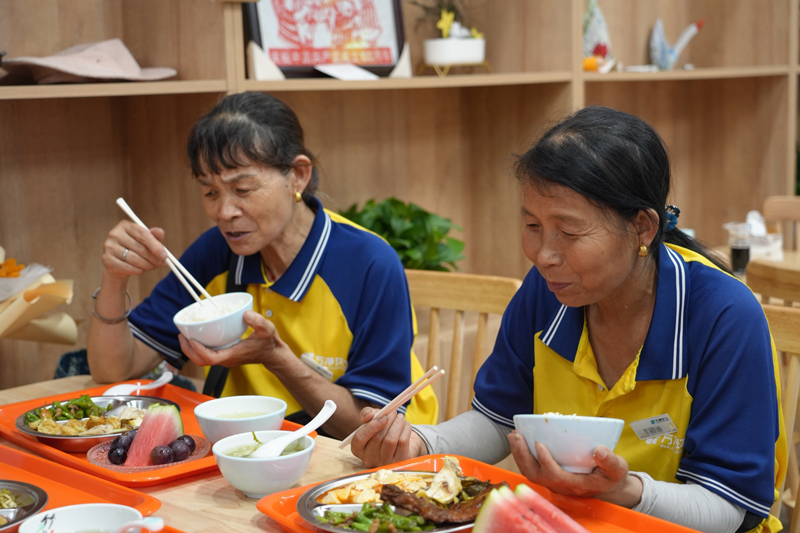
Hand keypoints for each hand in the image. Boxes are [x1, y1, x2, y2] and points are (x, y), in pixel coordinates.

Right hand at [101, 220, 166, 278]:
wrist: (119, 262)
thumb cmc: (136, 248)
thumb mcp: (147, 240)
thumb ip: (155, 236)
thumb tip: (160, 232)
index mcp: (126, 225)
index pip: (143, 234)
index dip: (155, 246)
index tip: (164, 256)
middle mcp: (115, 234)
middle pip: (139, 248)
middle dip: (154, 258)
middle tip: (162, 263)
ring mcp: (108, 246)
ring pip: (134, 259)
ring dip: (147, 265)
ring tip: (152, 266)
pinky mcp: (106, 259)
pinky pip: (127, 267)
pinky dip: (137, 270)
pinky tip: (141, 270)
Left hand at [178, 310, 288, 367]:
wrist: (273, 354)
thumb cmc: (269, 344)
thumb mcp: (267, 330)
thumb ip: (258, 322)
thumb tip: (246, 314)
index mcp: (233, 355)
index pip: (210, 358)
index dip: (198, 350)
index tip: (192, 339)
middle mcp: (226, 359)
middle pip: (201, 361)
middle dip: (188, 350)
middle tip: (181, 336)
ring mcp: (224, 359)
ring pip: (202, 360)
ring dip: (191, 350)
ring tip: (184, 336)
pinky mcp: (225, 355)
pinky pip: (207, 355)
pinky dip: (198, 348)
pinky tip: (197, 336)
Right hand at [350, 407, 426, 467]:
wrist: (401, 443)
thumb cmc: (383, 430)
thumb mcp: (373, 419)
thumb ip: (366, 414)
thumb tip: (368, 415)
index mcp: (358, 449)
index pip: (360, 438)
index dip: (371, 426)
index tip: (383, 417)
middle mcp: (369, 459)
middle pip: (377, 438)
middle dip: (388, 421)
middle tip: (394, 413)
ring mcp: (384, 463)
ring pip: (390, 440)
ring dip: (398, 424)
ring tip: (400, 417)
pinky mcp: (399, 463)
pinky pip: (402, 443)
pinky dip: (406, 430)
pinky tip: (406, 425)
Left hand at [508, 432, 641, 506]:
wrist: (607, 487)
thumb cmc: (611, 477)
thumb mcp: (618, 470)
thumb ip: (611, 461)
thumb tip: (599, 450)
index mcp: (576, 485)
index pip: (555, 476)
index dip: (545, 462)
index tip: (539, 444)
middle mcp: (560, 486)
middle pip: (535, 475)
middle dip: (523, 456)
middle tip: (516, 436)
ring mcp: (552, 482)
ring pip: (529, 472)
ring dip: (518, 454)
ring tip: (513, 435)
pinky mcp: (548, 476)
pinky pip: (530, 468)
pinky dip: (521, 455)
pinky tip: (518, 440)